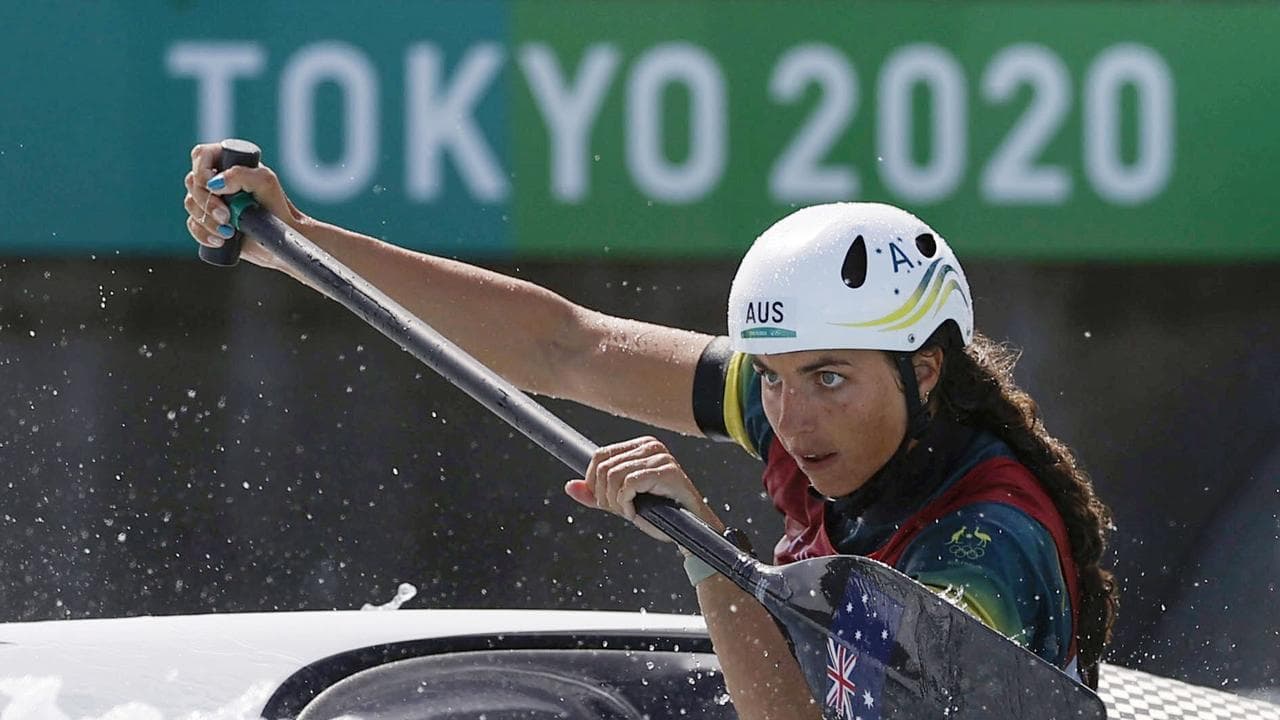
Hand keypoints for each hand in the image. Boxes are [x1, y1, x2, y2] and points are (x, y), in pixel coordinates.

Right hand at [182, 142, 304, 269]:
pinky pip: (193, 225)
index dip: (201, 171)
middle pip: (192, 182)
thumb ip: (242, 175)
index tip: (213, 188)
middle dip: (207, 202)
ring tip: (229, 232)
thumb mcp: (266, 183)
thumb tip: (215, 183)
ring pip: (190, 204)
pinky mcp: (209, 222)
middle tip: (226, 216)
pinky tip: (220, 240)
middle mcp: (217, 180)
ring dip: (206, 220)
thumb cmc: (278, 206)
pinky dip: (203, 233)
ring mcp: (211, 201)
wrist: (282, 238)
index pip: (202, 155)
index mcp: (229, 163)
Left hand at [565, 436, 721, 541]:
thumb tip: (570, 487)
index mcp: (639, 446)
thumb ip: (596, 494)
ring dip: (617, 503)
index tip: (605, 500)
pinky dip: (627, 504)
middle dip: (605, 496)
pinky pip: (629, 484)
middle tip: (620, 510)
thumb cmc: (662, 513)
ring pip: (613, 476)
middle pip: (603, 467)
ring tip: (630, 512)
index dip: (594, 482)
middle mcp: (650, 446)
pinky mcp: (667, 471)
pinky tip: (637, 513)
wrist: (691, 530)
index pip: (599, 455)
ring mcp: (660, 457)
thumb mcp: (622, 501)